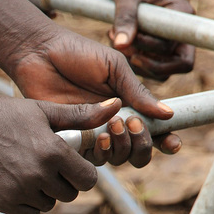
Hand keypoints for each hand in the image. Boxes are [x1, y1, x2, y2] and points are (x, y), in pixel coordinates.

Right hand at [0, 90, 123, 213]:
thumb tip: (116, 107)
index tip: (72, 165)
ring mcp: (18, 191)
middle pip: (68, 195)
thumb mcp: (42, 110)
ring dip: (43, 193)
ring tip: (27, 169)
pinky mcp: (0, 202)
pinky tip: (16, 182)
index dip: (82, 173)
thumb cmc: (2, 113)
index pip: (88, 180)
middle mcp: (38, 175)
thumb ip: (80, 116)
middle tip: (46, 165)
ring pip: (48, 205)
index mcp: (53, 151)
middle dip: (62, 182)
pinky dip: (26, 203)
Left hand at [5, 25, 180, 158]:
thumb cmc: (78, 54)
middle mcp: (113, 125)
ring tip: (113, 125)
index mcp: (129, 106)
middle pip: (138, 153)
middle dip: (143, 144)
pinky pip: (91, 159)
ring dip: (122, 147)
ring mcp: (92, 134)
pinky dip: (100, 152)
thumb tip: (168, 114)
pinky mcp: (71, 140)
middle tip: (132, 122)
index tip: (173, 143)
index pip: (153, 131)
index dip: (165, 141)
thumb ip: (137, 91)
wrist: (41, 53)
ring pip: (117, 159)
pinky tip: (98, 136)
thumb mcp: (113, 68)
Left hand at [100, 0, 194, 79]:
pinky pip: (150, 66)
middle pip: (173, 66)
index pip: (183, 57)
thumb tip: (122, 45)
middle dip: (144, 61)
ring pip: (161, 71)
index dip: (159, 61)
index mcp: (181, 15)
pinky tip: (118, 43)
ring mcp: (169, 39)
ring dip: (137, 63)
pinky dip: (133, 61)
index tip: (132, 48)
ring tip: (115, 41)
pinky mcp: (156, 45)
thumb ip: (124, 16)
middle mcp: (180, 30)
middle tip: (119, 45)